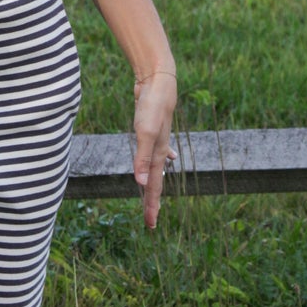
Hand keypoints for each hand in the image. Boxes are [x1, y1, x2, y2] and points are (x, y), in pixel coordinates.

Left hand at [131, 70, 176, 231]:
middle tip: (150, 221)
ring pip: (156, 168)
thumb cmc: (153, 106)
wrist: (159, 81)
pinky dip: (158, 160)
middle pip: (155, 181)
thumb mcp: (145, 132)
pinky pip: (156, 152)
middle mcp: (158, 150)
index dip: (151, 206)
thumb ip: (142, 158)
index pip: (153, 187)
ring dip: (154, 183)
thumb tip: (139, 183)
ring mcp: (156, 140)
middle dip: (152, 201)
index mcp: (157, 155)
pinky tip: (167, 161)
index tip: (150, 225)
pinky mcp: (152, 130)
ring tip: (153, 196)